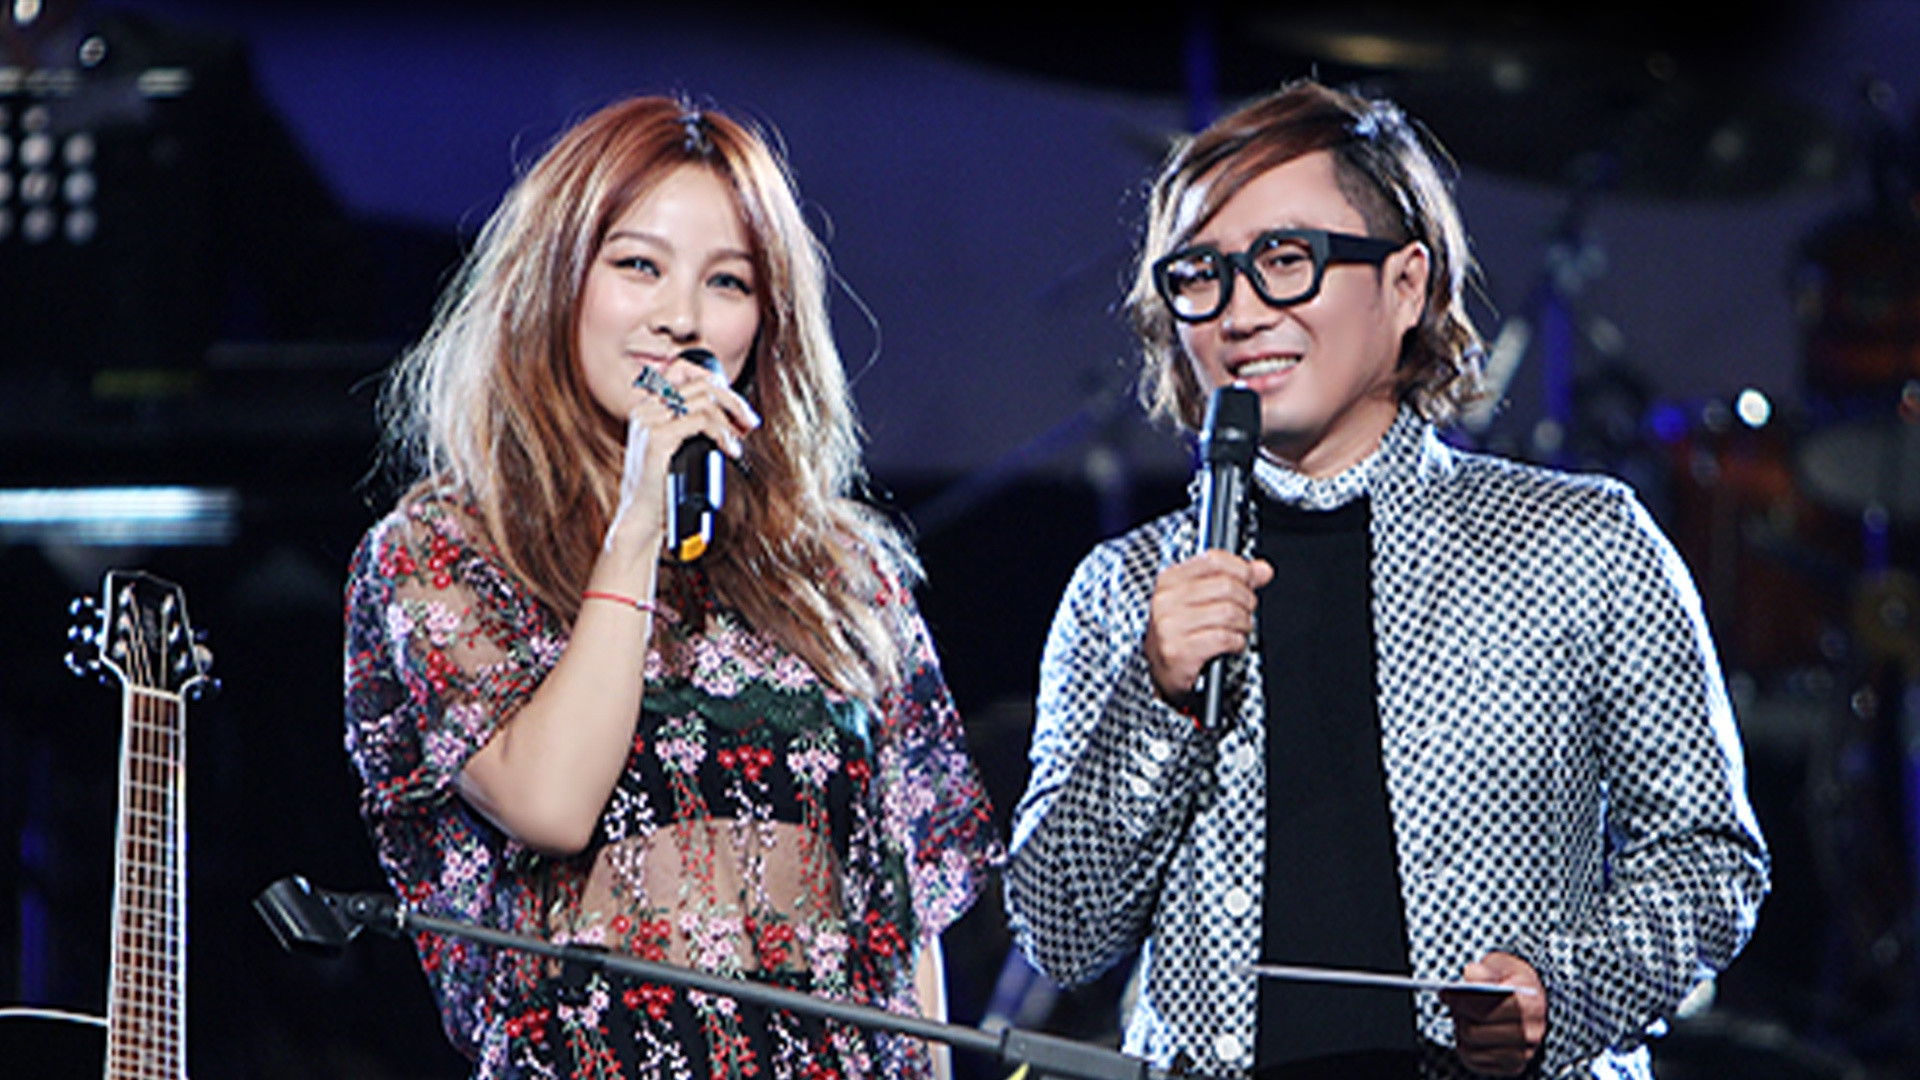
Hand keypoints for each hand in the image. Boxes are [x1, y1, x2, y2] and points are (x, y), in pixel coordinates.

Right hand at [606, 355, 760, 558]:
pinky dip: (723, 434)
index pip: (686, 373)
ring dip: (732, 418)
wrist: (641, 519)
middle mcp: (645, 410)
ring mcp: (649, 422)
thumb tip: (732, 416)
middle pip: (700, 384)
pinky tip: (730, 449)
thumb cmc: (663, 489)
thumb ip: (692, 429)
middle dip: (733, 400)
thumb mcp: (677, 450)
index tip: (738, 411)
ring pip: (704, 400)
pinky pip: (701, 421)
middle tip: (750, 423)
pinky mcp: (656, 439)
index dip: (718, 386)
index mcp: (647, 408)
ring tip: (740, 440)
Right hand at [1142, 550, 1272, 702]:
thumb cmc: (1182, 635)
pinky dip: (1237, 642)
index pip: (1214, 560)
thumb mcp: (1202, 601)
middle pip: (1226, 586)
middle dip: (1245, 601)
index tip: (1249, 581)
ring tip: (1238, 630)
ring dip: (1243, 624)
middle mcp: (1166, 600)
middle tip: (1245, 612)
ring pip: (1229, 612)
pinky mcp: (1179, 650)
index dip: (1241, 570)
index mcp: (1169, 581)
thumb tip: (1263, 570)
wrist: (1163, 674)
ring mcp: (1170, 626)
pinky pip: (1225, 638)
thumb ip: (1233, 580)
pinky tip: (1232, 644)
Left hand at [1441, 952, 1546, 1076]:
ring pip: (1473, 1050)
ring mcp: (1523, 1053)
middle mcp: (1530, 1033)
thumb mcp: (1502, 966)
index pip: (1486, 1010)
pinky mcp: (1513, 1066)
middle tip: (1451, 1005)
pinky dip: (1465, 1048)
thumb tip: (1471, 974)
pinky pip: (1476, 1062)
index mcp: (1530, 1005)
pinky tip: (1468, 1032)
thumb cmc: (1512, 980)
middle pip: (1475, 1032)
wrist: (1531, 1000)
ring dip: (1460, 1033)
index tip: (1444, 993)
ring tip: (1460, 1017)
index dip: (1461, 1001)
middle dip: (1458, 1016)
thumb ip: (1486, 970)